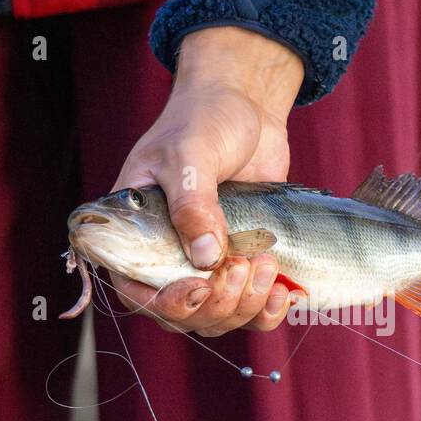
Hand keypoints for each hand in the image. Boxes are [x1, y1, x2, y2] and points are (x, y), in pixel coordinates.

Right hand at [111, 25, 303, 335]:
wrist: (245, 104)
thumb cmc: (203, 118)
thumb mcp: (191, 155)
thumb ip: (193, 204)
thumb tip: (204, 258)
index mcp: (136, 232)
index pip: (137, 290)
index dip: (166, 303)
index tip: (198, 288)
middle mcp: (168, 255)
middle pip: (184, 314)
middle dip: (217, 302)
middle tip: (243, 265)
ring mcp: (207, 262)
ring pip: (219, 316)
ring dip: (245, 305)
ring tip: (264, 264)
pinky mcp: (242, 261)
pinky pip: (251, 308)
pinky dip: (268, 310)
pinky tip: (284, 291)